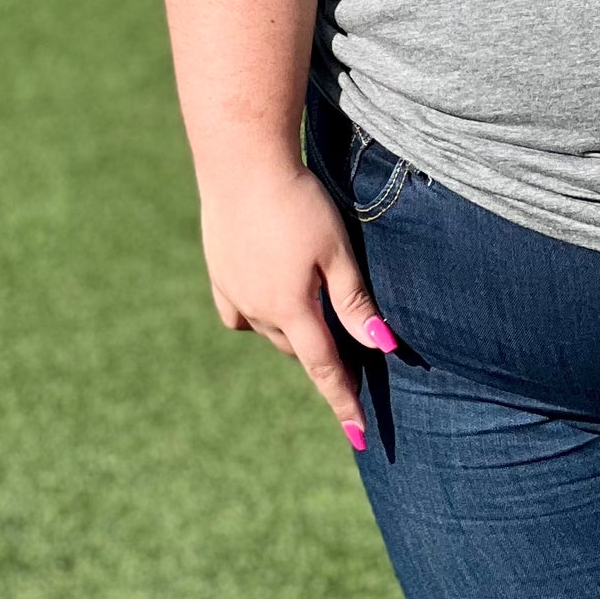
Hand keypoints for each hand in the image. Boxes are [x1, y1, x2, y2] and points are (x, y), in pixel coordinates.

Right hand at [199, 161, 395, 447]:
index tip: (359, 435)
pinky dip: (259, 316)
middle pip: (300, 347)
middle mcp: (259, 310)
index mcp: (292, 309)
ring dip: (294, 331)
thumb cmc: (298, 202)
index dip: (344, 401)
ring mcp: (233, 292)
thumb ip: (355, 302)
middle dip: (324, 354)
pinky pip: (240, 313)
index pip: (325, 368)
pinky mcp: (219, 273)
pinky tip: (269, 301)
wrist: (241, 163)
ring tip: (313, 313)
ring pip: (270, 330)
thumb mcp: (337, 250)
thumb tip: (380, 347)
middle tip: (350, 349)